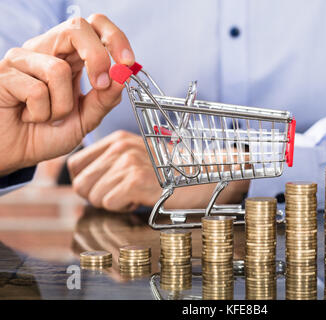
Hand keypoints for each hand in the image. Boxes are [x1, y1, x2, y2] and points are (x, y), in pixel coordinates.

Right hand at [0, 14, 134, 175]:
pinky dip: (40, 113)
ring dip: (62, 106)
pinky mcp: (5, 73)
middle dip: (97, 58)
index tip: (128, 62)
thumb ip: (105, 99)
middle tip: (100, 86)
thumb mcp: (86, 119)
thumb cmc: (47, 133)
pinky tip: (28, 117)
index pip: (93, 27)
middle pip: (77, 27)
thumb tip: (124, 76)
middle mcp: (46, 51)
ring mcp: (23, 58)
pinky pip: (36, 90)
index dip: (114, 38)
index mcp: (69, 57)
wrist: (14, 153)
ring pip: (58, 69)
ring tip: (48, 117)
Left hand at [68, 131, 249, 211]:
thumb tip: (81, 184)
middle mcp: (120, 147)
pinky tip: (143, 197)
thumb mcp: (136, 158)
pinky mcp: (136, 180)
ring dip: (114, 202)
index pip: (74, 165)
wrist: (203, 175)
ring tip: (138, 192)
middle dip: (98, 196)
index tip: (107, 185)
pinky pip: (109, 204)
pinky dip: (125, 207)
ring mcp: (128, 162)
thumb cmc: (171, 172)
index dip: (86, 182)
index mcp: (117, 140)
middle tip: (123, 192)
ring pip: (94, 196)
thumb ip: (109, 164)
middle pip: (80, 183)